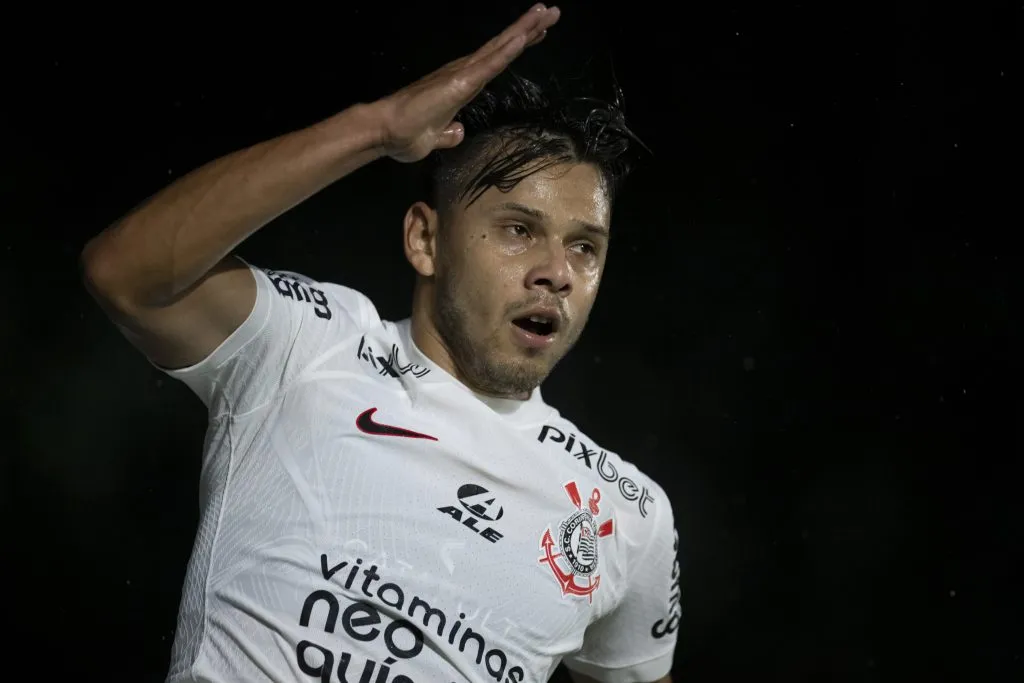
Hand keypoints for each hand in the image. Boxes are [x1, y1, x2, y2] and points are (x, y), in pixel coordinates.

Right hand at [376, 3, 560, 162]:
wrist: (385, 133)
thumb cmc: (406, 135)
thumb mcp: (435, 138)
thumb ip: (448, 135)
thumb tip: (457, 132)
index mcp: (461, 83)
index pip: (495, 61)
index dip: (515, 45)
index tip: (536, 33)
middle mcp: (464, 72)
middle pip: (503, 46)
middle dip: (528, 28)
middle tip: (551, 11)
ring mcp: (463, 74)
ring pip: (500, 48)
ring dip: (524, 29)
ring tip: (546, 11)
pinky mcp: (461, 82)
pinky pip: (490, 64)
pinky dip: (508, 49)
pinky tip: (524, 37)